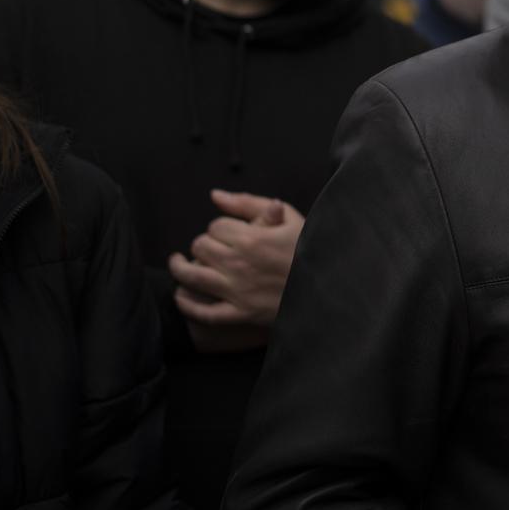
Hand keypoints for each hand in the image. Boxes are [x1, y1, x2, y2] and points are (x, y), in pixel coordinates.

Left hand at [168, 189, 306, 341]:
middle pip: (200, 247)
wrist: (329, 288)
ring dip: (180, 268)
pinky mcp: (239, 315)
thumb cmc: (309, 250)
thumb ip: (249, 203)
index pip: (215, 227)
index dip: (219, 228)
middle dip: (203, 244)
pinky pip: (203, 312)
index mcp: (251, 238)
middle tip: (210, 248)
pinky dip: (187, 303)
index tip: (227, 233)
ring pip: (192, 276)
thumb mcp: (289, 218)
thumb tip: (215, 195)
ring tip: (179, 263)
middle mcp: (239, 265)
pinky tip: (181, 294)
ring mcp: (237, 292)